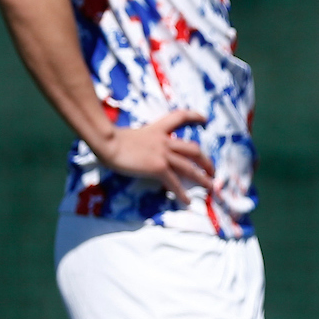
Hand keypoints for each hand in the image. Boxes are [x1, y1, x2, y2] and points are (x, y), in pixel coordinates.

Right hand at [93, 107, 217, 204]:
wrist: (106, 141)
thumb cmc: (109, 138)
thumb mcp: (128, 135)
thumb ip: (138, 142)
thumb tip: (134, 150)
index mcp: (156, 130)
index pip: (179, 117)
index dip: (194, 116)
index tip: (204, 119)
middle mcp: (164, 141)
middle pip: (193, 149)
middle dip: (206, 160)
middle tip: (212, 169)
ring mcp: (163, 154)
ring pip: (190, 167)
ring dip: (201, 178)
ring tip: (209, 187)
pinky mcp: (158, 167)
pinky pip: (174, 183)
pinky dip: (182, 193)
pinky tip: (187, 202)